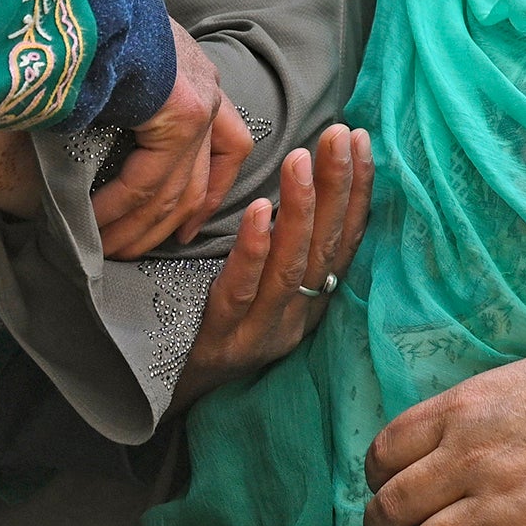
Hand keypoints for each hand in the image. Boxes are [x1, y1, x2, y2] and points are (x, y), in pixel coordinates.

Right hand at [92, 22, 251, 258]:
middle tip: (132, 252)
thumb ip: (129, 102)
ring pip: (175, 191)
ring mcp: (201, 104)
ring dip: (137, 228)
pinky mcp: (183, 114)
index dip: (209, 194)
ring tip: (106, 250)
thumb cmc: (95, 25)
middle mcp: (209, 93)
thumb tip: (106, 139)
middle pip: (201, 180)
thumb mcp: (121, 66)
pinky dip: (119, 209)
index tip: (188, 229)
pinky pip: (149, 182)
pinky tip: (96, 224)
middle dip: (166, 225)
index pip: (228, 147)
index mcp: (199, 81)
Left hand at [177, 127, 374, 401]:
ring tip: (300, 159)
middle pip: (327, 247)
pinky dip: (254, 247)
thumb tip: (304, 175)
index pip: (345, 240)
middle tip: (337, 135)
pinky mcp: (225, 337)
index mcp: (312, 301)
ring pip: (292, 264)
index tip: (359, 139)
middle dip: (337, 186)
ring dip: (301, 208)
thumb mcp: (261, 285)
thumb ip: (285, 243)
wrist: (166, 391)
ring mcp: (262, 330)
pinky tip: (259, 209)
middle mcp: (297, 317)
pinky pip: (244, 288)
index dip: (359, 191)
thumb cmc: (216, 324)